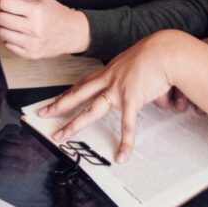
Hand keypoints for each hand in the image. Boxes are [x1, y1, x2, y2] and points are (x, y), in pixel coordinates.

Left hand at [0, 0, 89, 58]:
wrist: (73, 32)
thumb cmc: (56, 13)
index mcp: (37, 11)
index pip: (5, 3)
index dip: (6, 1)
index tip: (11, 3)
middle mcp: (34, 28)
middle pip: (1, 18)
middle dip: (4, 13)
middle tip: (13, 13)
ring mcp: (32, 44)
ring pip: (2, 33)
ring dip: (6, 27)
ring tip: (17, 24)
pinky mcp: (30, 54)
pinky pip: (8, 45)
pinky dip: (11, 39)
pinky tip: (20, 34)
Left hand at [38, 29, 191, 162]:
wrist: (165, 50)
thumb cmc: (157, 54)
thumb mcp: (140, 67)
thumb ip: (140, 84)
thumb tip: (153, 97)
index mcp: (109, 71)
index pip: (84, 83)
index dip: (69, 92)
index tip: (57, 98)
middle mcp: (108, 79)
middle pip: (77, 95)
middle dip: (58, 105)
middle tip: (42, 114)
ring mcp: (117, 90)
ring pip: (89, 110)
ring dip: (73, 125)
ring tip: (60, 137)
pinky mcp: (131, 99)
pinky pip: (127, 125)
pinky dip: (126, 142)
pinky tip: (121, 156)